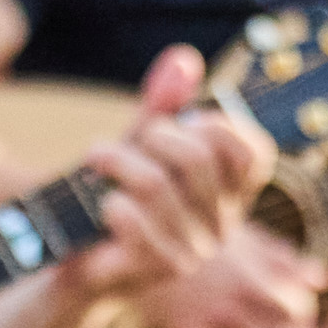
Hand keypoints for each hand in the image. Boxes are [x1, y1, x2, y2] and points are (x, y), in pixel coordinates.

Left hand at [64, 46, 273, 311]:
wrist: (75, 254)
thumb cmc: (115, 192)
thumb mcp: (140, 143)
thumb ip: (164, 104)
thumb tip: (183, 59)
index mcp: (229, 195)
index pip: (252, 154)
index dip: (219, 126)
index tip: (185, 122)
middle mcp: (220, 226)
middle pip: (198, 158)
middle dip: (154, 135)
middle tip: (129, 141)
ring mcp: (192, 251)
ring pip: (155, 183)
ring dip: (116, 160)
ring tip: (96, 159)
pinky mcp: (154, 267)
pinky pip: (129, 215)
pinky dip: (107, 199)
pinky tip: (101, 206)